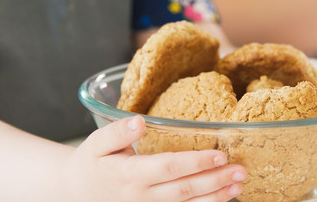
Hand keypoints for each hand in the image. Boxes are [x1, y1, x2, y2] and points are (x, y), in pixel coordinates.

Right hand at [63, 116, 246, 201]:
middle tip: (240, 171)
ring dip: (215, 197)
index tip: (220, 155)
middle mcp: (142, 196)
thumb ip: (116, 132)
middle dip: (215, 181)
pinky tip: (221, 199)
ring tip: (238, 186)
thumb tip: (139, 121)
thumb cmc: (91, 164)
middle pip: (184, 189)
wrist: (76, 192)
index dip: (196, 162)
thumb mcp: (96, 144)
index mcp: (130, 174)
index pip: (169, 167)